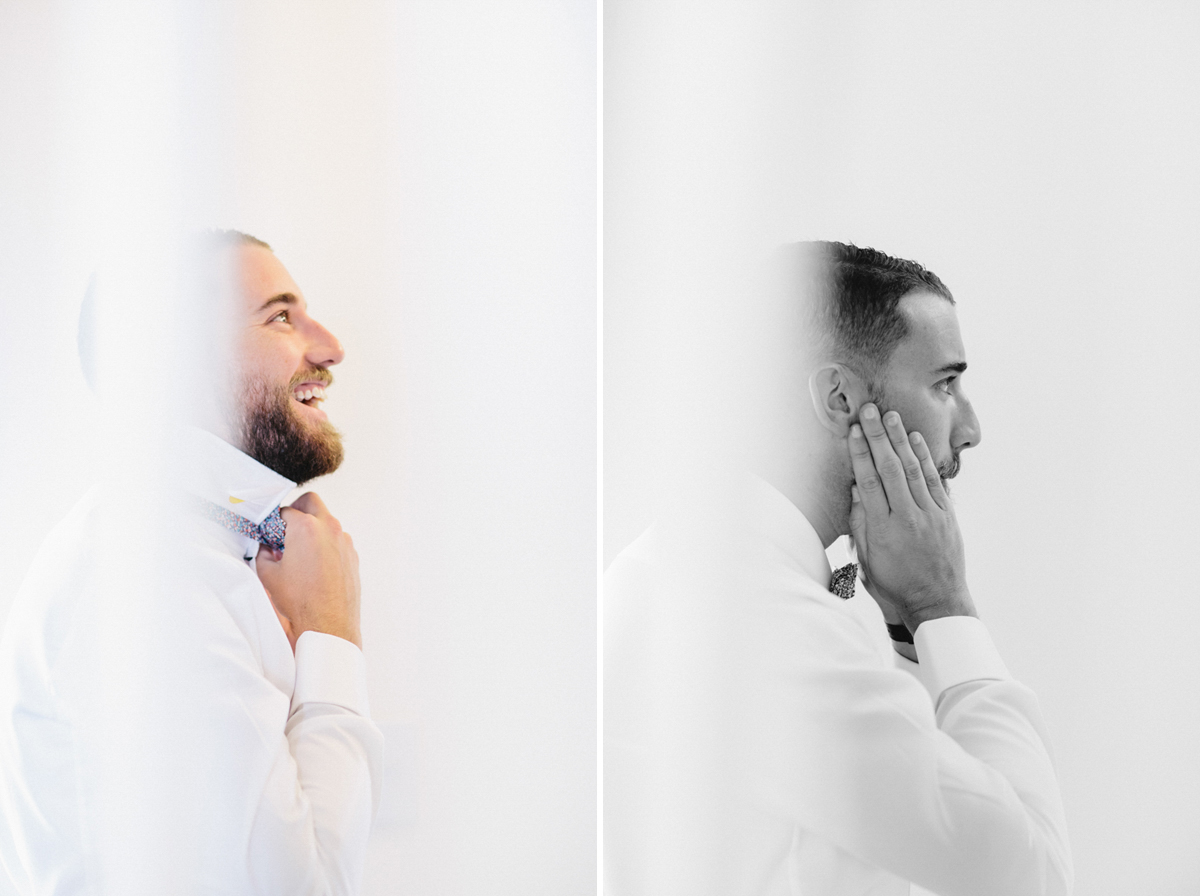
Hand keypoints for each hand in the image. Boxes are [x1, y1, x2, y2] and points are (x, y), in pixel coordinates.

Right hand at [255, 492, 361, 650]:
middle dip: (297, 509)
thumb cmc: (302, 601)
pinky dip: (325, 543)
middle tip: (286, 527)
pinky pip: (337, 539)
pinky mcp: (352, 554)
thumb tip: (268, 548)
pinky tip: (314, 563)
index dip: (274, 521)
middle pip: (311, 502)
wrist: (328, 624)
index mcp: (306, 528)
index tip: (270, 530)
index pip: (285, 511)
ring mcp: (344, 540)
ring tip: (299, 550)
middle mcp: (329, 528)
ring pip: (327, 521)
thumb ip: (264, 553)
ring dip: (313, 527)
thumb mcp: (268, 575)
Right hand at [847, 403, 975, 633]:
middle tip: (870, 411)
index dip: (860, 453)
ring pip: (913, 470)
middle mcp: (907, 517)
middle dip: (878, 437)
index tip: (853, 431)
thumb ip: (861, 524)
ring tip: (892, 417)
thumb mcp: (868, 560)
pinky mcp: (947, 516)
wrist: (937, 602)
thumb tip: (856, 489)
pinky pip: (935, 481)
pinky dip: (925, 459)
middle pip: (890, 468)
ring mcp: (930, 515)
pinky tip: (916, 440)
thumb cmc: (895, 585)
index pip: (869, 481)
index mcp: (883, 529)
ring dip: (901, 440)